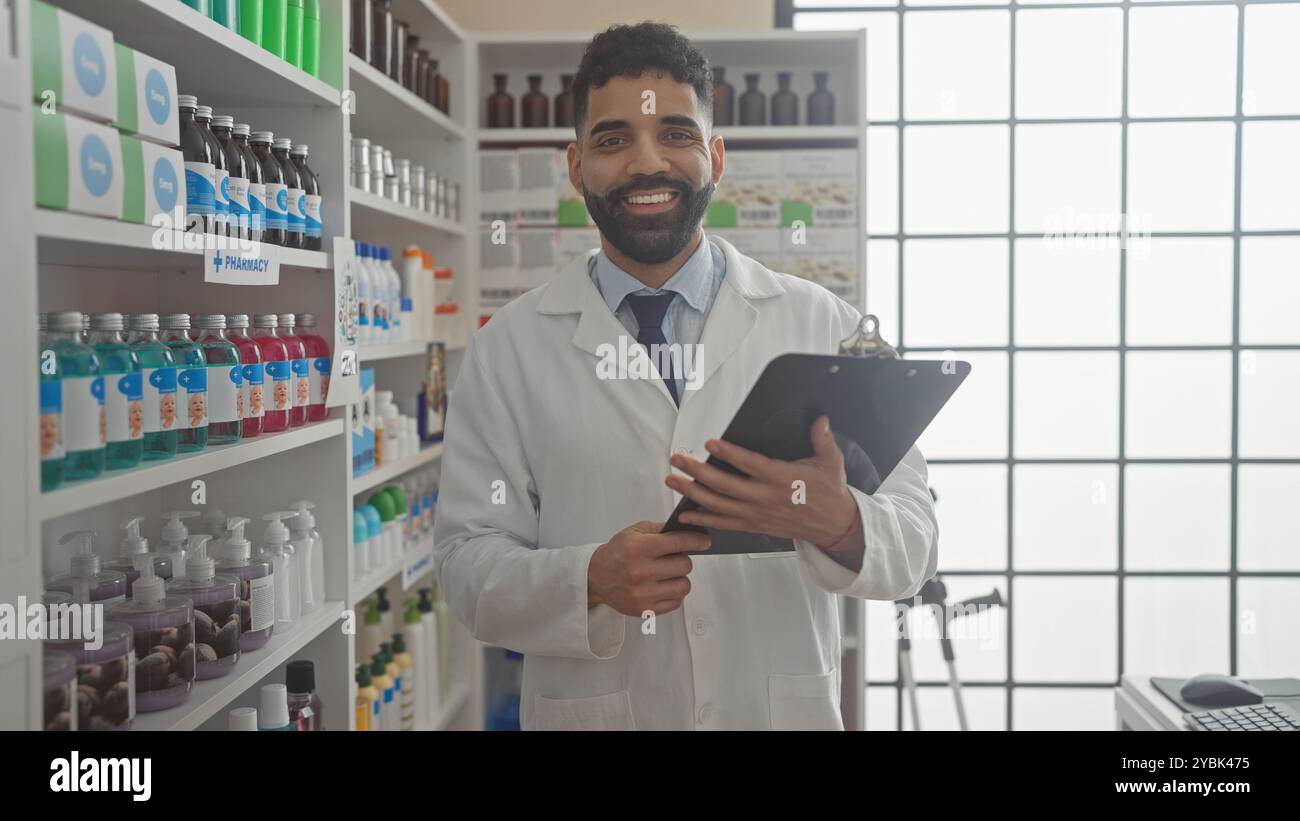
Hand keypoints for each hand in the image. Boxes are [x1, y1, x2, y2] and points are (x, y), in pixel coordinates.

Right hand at [588, 521, 710, 616]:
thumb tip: (689, 530)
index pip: (678, 543)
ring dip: (680, 578)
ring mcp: (643, 594)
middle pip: (684, 565)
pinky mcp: (645, 610)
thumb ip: (661, 529)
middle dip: (683, 559)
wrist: (596, 577)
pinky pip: (676, 602)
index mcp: (638, 549)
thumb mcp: (634, 532)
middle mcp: (641, 572)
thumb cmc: (618, 552)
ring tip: (668, 574)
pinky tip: (663, 586)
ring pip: (684, 585)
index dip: (696, 541)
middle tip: (674, 558)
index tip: (704, 542)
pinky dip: (674, 593)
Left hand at [666, 415, 859, 550]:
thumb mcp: (831, 462)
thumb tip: (820, 420)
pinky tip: (686, 514)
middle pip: (724, 485)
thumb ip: (822, 439)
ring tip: (674, 480)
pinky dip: (703, 520)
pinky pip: (724, 524)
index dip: (729, 454)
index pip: (749, 464)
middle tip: (677, 460)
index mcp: (781, 478)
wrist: (833, 525)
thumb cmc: (829, 493)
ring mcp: (756, 514)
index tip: (710, 444)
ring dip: (692, 493)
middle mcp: (764, 497)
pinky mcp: (754, 525)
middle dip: (697, 472)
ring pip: (718, 504)